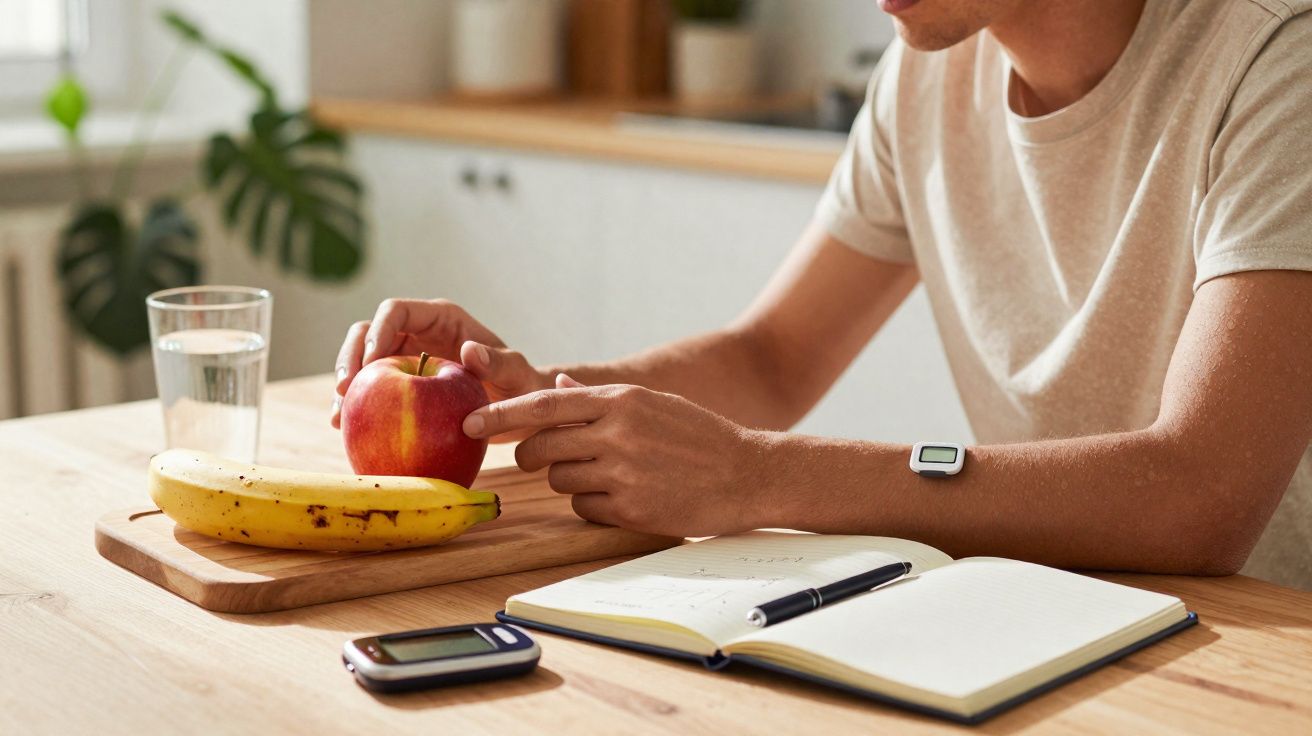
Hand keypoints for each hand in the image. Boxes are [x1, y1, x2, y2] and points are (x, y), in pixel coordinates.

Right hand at [331, 298, 550, 438]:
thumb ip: (499, 361)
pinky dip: (356, 407)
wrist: (517, 408)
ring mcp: (404, 359)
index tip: (371, 362)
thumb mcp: (516, 374)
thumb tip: (469, 349)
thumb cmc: (521, 385)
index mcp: (441, 319)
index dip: (378, 331)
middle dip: (350, 358)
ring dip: (346, 385)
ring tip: (338, 416)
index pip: (397, 311)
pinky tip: (344, 429)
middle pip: (367, 333)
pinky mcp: (399, 386)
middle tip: (344, 391)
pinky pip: (370, 392)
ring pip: (362, 363)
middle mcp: (417, 334)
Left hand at [463, 375, 775, 536]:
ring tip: (608, 475)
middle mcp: (617, 433)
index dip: (500, 414)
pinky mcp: (630, 509)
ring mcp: (623, 473)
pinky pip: (584, 509)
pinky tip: (625, 497)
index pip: (543, 405)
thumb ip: (603, 398)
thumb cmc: (699, 436)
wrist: (748, 473)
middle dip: (533, 456)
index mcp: (620, 400)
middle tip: (544, 459)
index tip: (470, 422)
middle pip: (541, 447)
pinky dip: (593, 506)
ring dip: (570, 481)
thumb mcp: (654, 404)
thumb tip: (561, 387)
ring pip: (560, 480)